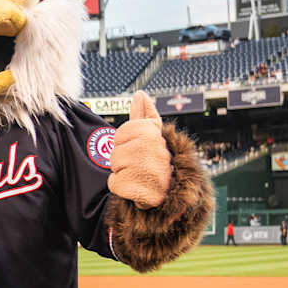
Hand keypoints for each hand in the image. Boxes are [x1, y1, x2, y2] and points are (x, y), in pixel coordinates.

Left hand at [108, 91, 170, 209]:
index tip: (140, 148)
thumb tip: (140, 94)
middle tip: (140, 164)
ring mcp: (150, 170)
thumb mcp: (153, 136)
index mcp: (153, 133)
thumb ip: (144, 115)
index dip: (126, 142)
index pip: (121, 133)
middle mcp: (155, 150)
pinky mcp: (143, 191)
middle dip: (122, 158)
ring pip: (114, 167)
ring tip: (140, 176)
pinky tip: (137, 188)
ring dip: (122, 173)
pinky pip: (115, 184)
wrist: (172, 194)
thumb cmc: (157, 161)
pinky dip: (122, 188)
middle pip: (115, 150)